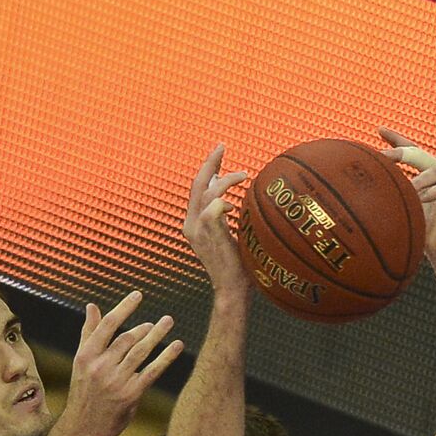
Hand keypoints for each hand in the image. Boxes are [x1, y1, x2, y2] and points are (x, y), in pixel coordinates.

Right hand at [63, 290, 182, 435]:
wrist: (83, 427)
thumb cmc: (85, 391)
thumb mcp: (81, 362)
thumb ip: (89, 333)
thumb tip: (92, 306)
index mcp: (86, 355)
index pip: (108, 325)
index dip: (124, 308)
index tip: (138, 295)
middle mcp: (100, 366)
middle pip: (127, 338)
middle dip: (145, 327)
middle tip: (160, 321)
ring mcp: (116, 380)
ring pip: (141, 352)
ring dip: (157, 335)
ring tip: (168, 322)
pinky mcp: (131, 394)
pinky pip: (152, 371)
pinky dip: (166, 357)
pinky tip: (177, 345)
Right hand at [184, 144, 250, 296]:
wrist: (233, 290)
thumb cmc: (239, 267)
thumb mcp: (232, 237)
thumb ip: (228, 218)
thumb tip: (234, 199)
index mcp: (194, 224)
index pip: (198, 189)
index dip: (207, 169)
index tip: (219, 155)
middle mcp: (191, 224)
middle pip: (196, 184)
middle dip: (209, 162)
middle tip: (221, 146)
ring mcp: (197, 230)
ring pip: (206, 192)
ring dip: (225, 180)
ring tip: (244, 174)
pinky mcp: (207, 234)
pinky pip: (212, 208)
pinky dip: (224, 201)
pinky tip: (235, 206)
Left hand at [379, 128, 435, 263]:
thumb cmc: (421, 231)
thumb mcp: (403, 210)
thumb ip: (391, 197)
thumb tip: (361, 193)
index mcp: (427, 171)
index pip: (412, 149)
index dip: (396, 139)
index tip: (380, 130)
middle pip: (420, 154)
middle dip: (401, 152)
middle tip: (384, 156)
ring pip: (435, 169)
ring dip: (418, 179)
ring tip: (406, 189)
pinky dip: (433, 193)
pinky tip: (421, 200)